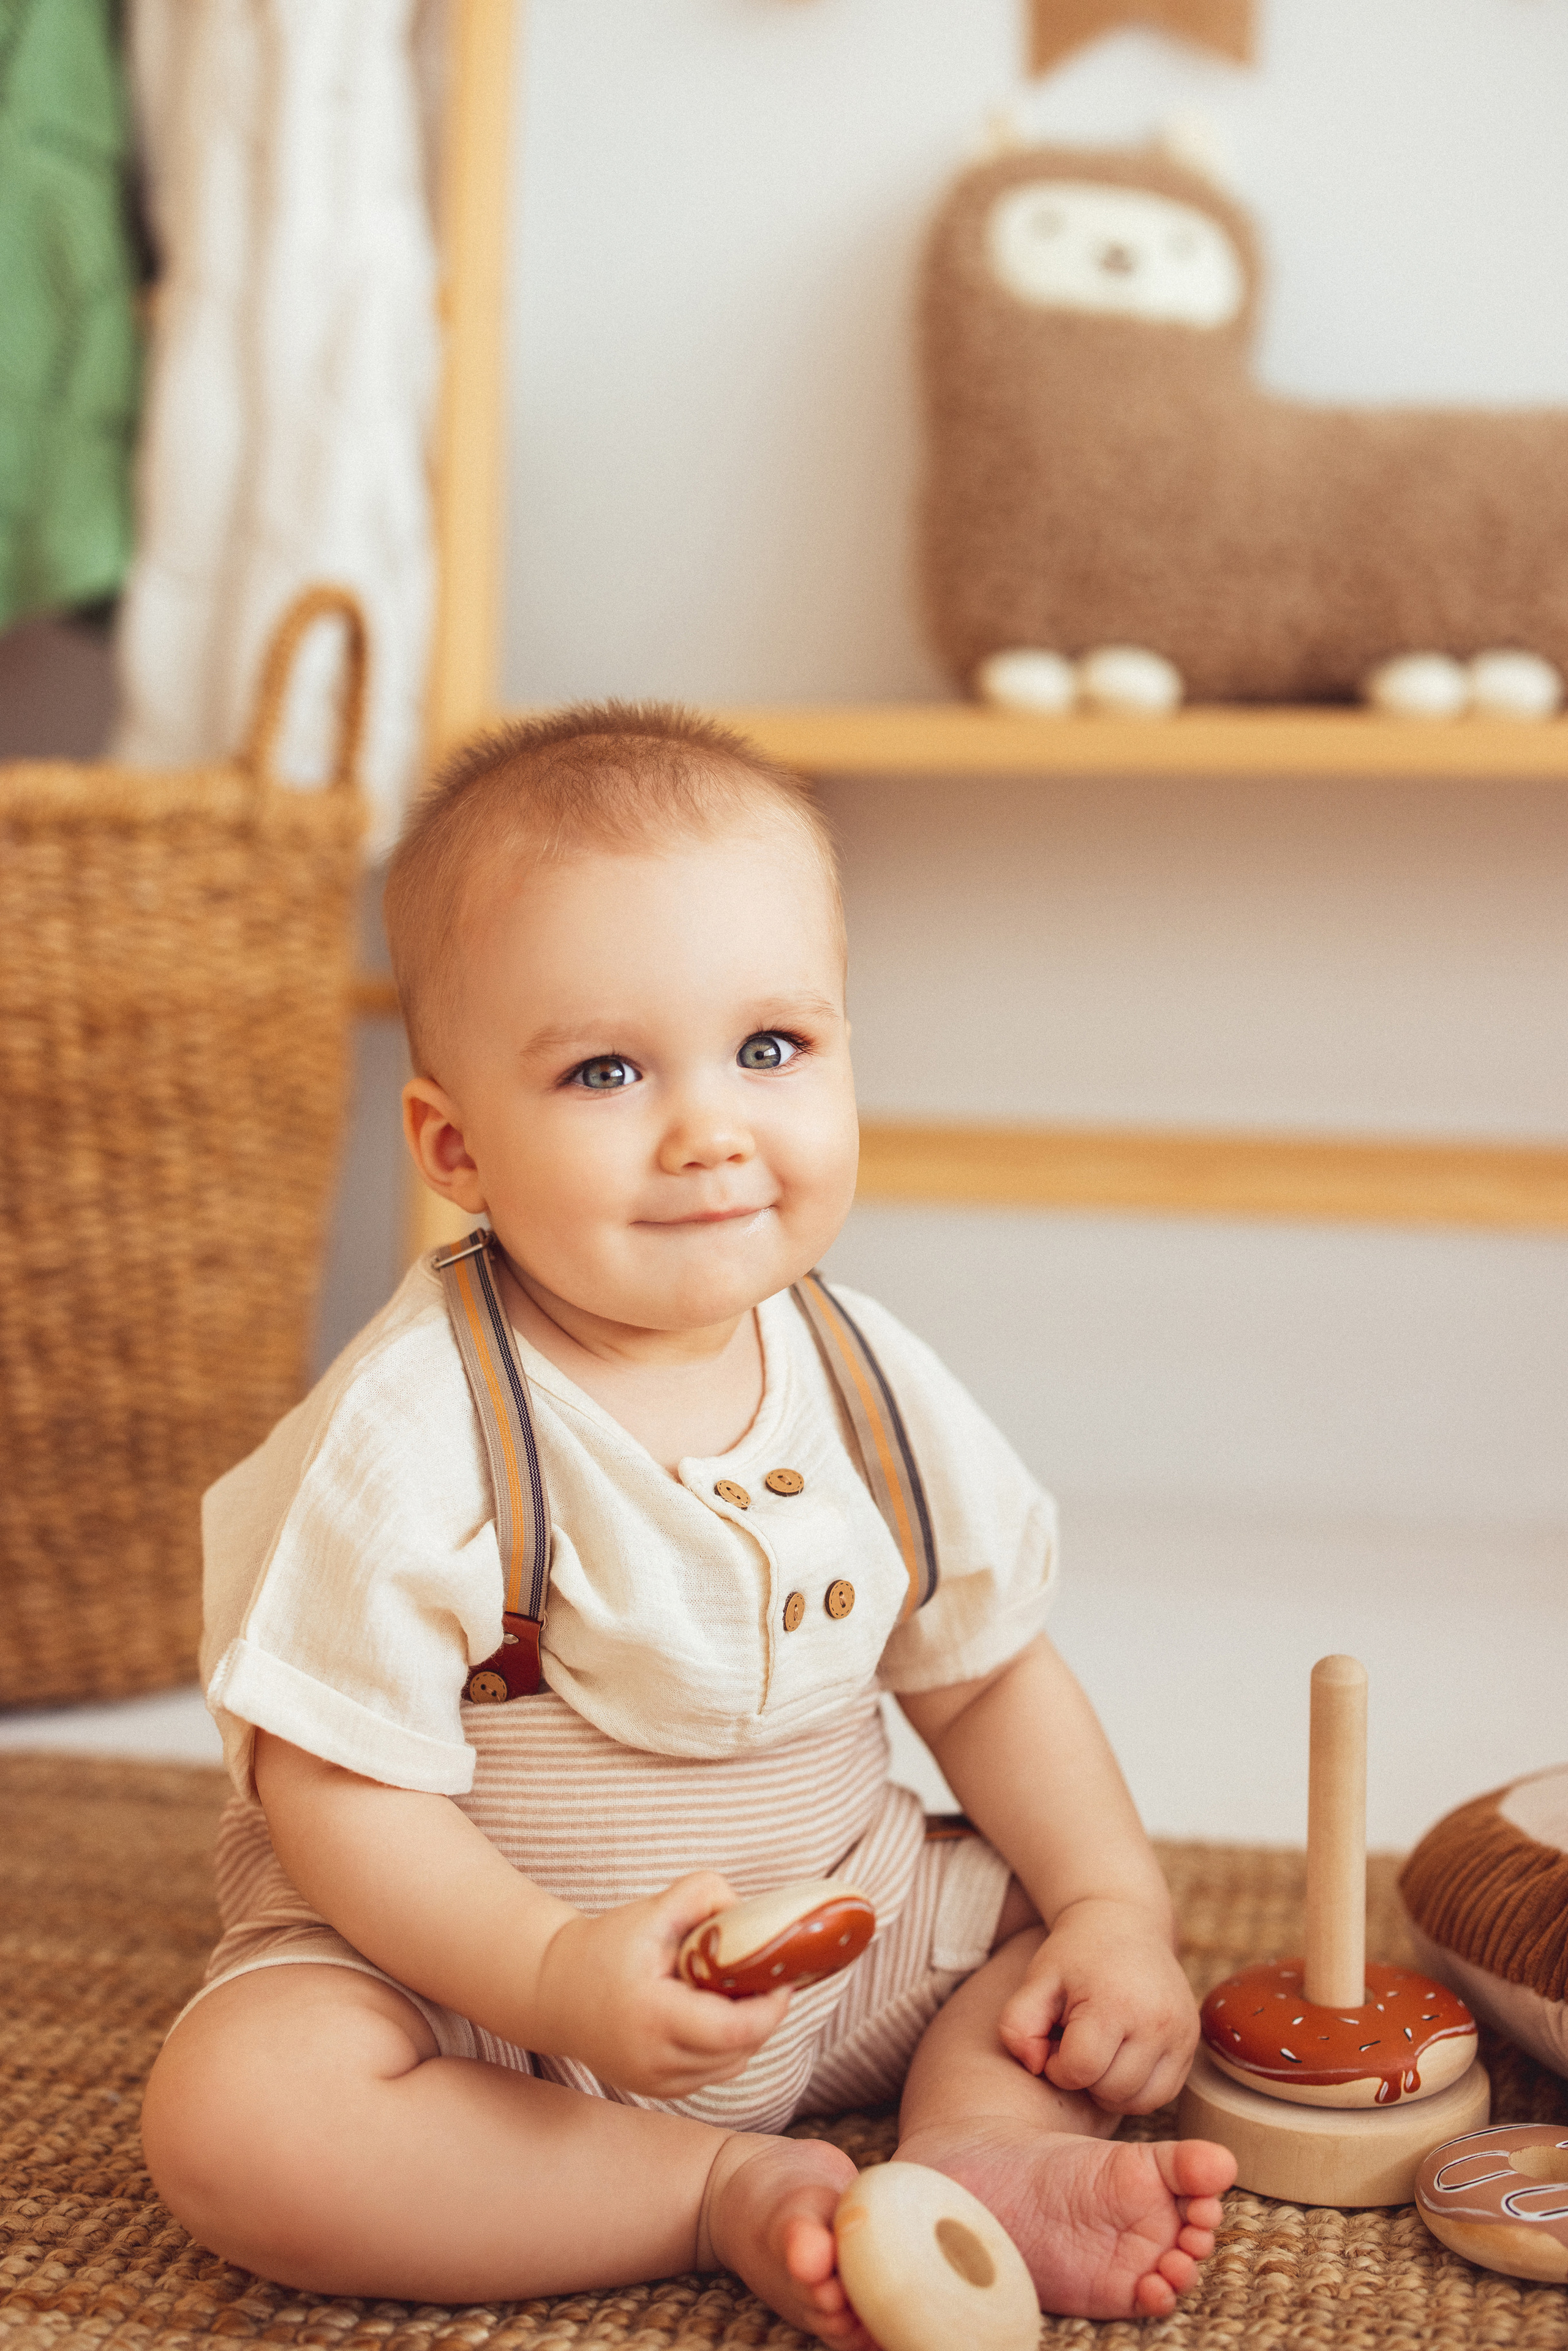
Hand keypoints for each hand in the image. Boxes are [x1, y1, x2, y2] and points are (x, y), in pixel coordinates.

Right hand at [531, 1873, 792, 2099]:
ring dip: (745, 2033)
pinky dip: (723, 2047)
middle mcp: (654, 2060)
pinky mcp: (655, 2090)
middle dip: (763, 2015)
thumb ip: (705, 1894)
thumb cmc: (604, 1946)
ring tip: (732, 1992)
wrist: (551, 1989)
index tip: (780, 1974)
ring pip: (730, 2066)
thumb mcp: (653, 1910)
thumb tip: (752, 1912)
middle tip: (763, 1976)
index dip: (771, 2006)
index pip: (736, 2030)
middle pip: (740, 2050)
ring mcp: (654, 2082)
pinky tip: (710, 2013)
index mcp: (654, 2016)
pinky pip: (710, 2074)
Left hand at [998, 1897, 1198, 2114]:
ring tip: (1098, 2052)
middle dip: (1085, 2078)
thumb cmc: (1075, 1956)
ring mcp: (1181, 2034)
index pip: (1081, 2069)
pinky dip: (1137, 2088)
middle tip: (1076, 2043)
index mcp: (1115, 2003)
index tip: (1055, 2040)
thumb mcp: (1036, 1979)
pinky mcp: (1192, 2044)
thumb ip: (1017, 2026)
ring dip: (1111, 2089)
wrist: (1125, 1922)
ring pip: (1140, 2102)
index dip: (1057, 2065)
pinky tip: (1119, 2057)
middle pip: (1112, 2091)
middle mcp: (1156, 2022)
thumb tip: (1035, 2066)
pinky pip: (1162, 2094)